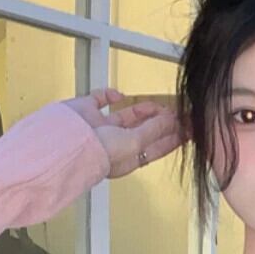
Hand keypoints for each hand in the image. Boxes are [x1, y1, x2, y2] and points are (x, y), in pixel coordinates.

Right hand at [61, 88, 188, 178]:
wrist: (63, 143)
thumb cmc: (98, 152)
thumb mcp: (135, 143)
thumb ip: (154, 130)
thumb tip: (173, 120)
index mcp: (128, 158)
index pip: (156, 147)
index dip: (174, 137)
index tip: (190, 127)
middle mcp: (115, 143)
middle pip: (144, 131)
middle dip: (161, 122)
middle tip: (178, 111)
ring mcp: (100, 127)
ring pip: (127, 116)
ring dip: (143, 109)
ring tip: (156, 105)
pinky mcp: (86, 110)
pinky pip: (101, 99)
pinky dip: (110, 95)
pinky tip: (119, 96)